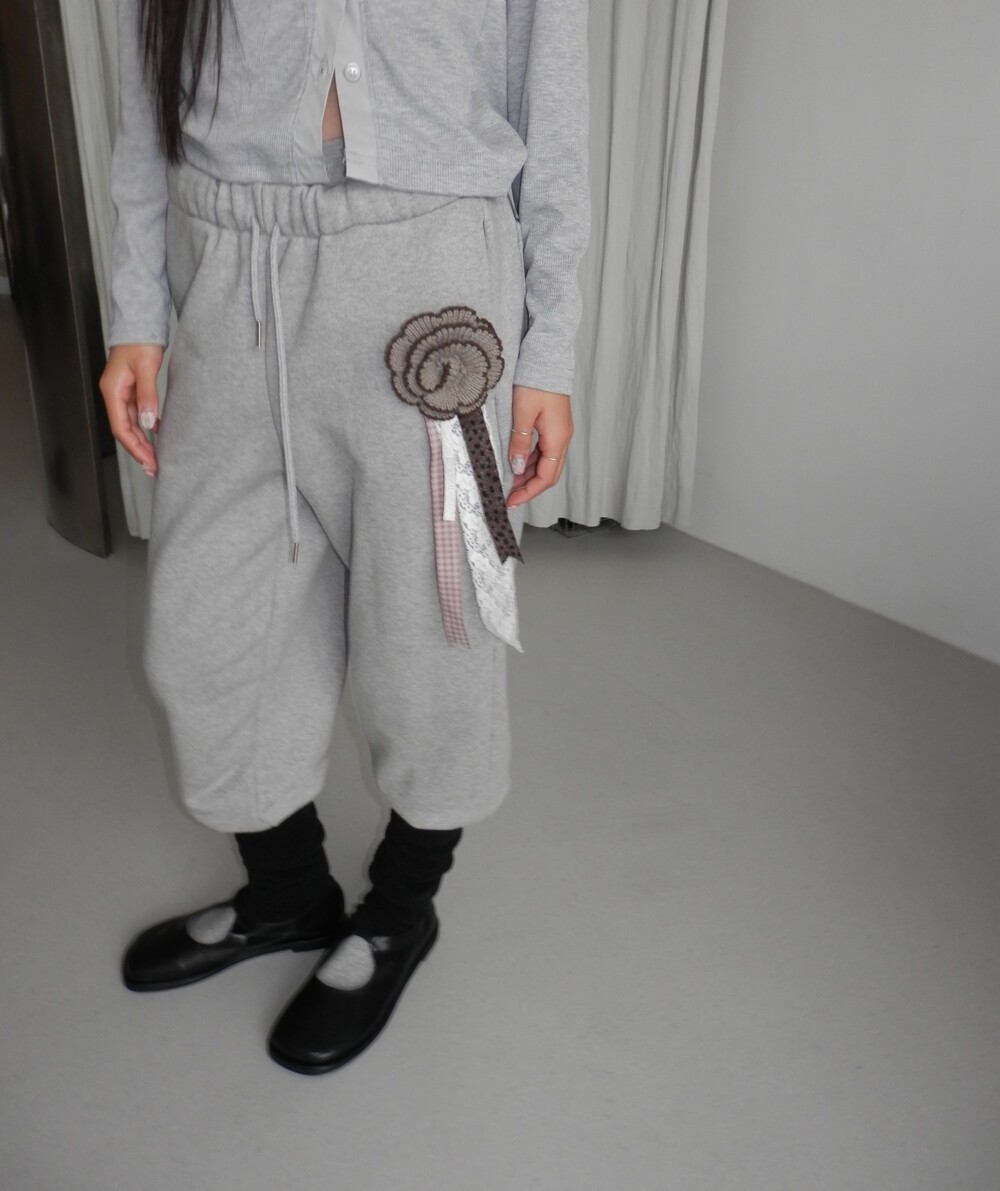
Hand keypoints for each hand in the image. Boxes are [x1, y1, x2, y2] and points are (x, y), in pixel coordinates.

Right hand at [99, 343, 163, 476]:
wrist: (141, 324)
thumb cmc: (140, 342)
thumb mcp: (146, 368)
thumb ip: (147, 396)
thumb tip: (147, 423)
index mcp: (113, 391)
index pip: (120, 427)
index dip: (134, 447)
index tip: (148, 461)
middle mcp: (115, 394)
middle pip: (124, 430)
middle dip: (138, 450)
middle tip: (153, 467)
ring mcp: (122, 393)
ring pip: (131, 424)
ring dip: (142, 441)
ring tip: (155, 457)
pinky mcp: (132, 390)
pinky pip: (137, 414)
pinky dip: (146, 427)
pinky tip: (157, 434)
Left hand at [506, 384, 572, 508]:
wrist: (547, 358)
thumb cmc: (536, 381)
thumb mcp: (522, 413)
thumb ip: (520, 442)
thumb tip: (516, 468)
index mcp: (558, 439)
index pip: (546, 477)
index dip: (528, 492)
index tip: (511, 501)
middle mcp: (562, 438)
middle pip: (548, 474)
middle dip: (529, 488)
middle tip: (509, 497)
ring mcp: (559, 432)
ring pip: (545, 463)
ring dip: (528, 475)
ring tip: (509, 483)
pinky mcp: (553, 426)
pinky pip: (543, 451)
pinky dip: (530, 461)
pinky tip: (516, 463)